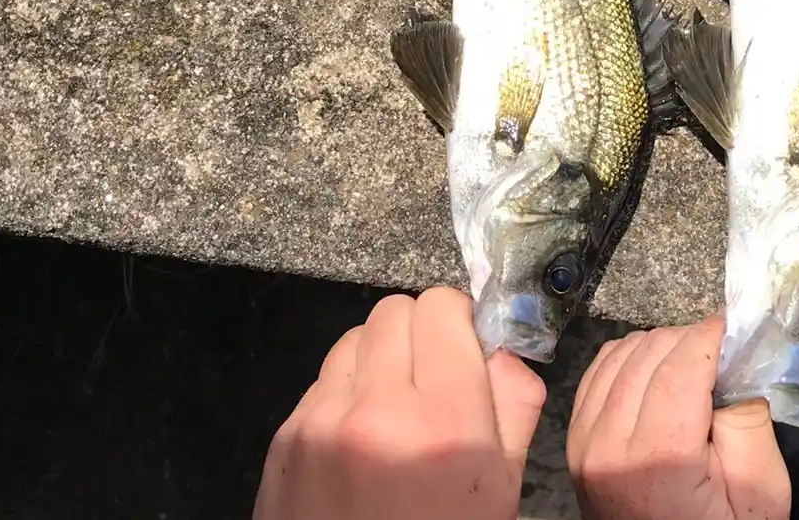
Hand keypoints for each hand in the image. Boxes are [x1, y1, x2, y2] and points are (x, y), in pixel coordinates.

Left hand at [253, 286, 545, 519]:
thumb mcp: (501, 491)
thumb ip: (513, 405)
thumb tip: (501, 347)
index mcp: (446, 421)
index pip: (444, 307)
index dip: (460, 324)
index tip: (465, 352)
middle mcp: (379, 409)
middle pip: (396, 310)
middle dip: (420, 335)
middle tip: (431, 378)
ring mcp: (322, 423)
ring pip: (355, 338)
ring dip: (379, 359)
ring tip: (392, 409)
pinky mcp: (285, 441)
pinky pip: (322, 381)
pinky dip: (345, 394)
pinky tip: (358, 441)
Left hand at [568, 317, 790, 519]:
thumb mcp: (758, 494)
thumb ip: (750, 421)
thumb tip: (737, 359)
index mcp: (657, 460)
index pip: (680, 364)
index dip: (711, 335)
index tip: (736, 329)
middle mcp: (608, 445)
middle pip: (650, 352)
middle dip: (690, 341)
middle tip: (720, 359)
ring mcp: (583, 442)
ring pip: (622, 352)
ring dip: (660, 347)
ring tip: (692, 370)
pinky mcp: (575, 441)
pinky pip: (600, 370)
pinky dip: (631, 360)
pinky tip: (658, 376)